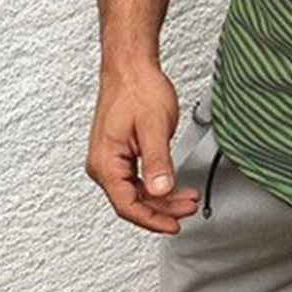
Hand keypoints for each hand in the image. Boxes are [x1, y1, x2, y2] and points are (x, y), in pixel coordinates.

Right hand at [85, 63, 200, 232]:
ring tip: (186, 197)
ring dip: (161, 197)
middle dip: (162, 209)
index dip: (152, 219)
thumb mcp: (154, 126)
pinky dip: (155, 184)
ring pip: (135, 191)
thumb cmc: (138, 88)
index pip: (127, 205)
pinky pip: (135, 178)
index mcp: (105, 162)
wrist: (130, 66)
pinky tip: (171, 184)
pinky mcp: (119, 152)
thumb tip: (161, 191)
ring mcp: (109, 159)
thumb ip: (157, 161)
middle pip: (132, 201)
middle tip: (188, 208)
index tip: (173, 225)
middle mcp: (102, 164)